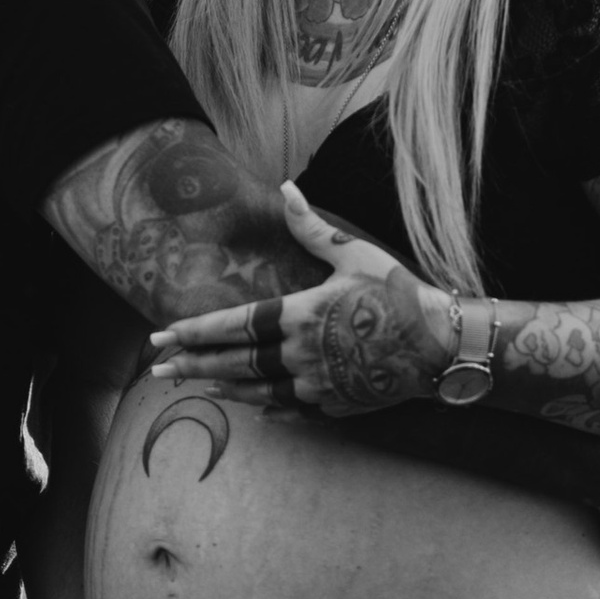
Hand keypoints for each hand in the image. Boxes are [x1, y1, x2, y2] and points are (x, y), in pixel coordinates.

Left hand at [147, 181, 455, 418]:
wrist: (440, 345)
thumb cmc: (398, 294)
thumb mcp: (354, 254)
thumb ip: (312, 227)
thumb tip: (286, 187)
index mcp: (299, 315)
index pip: (232, 326)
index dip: (194, 331)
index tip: (162, 335)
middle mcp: (299, 355)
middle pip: (234, 363)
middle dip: (192, 365)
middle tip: (159, 369)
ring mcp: (316, 385)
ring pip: (257, 391)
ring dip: (223, 387)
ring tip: (196, 386)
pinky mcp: (334, 406)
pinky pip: (290, 411)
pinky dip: (266, 408)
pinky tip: (251, 406)